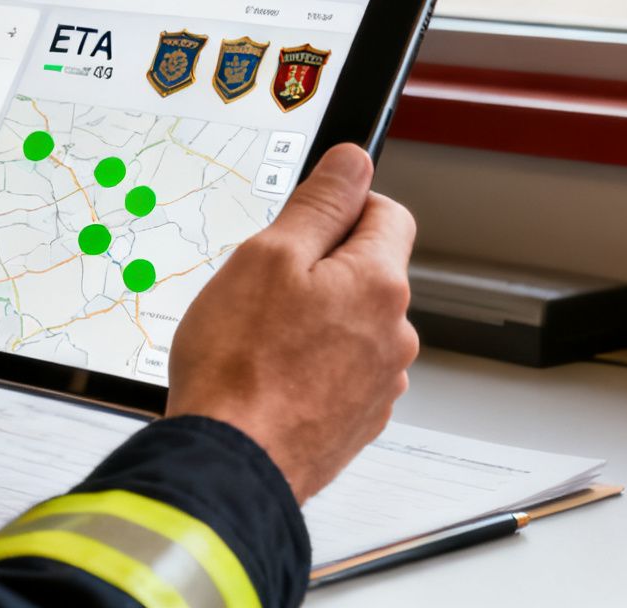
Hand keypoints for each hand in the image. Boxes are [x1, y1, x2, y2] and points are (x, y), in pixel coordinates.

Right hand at [165, 144, 418, 502]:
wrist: (232, 464)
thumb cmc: (241, 365)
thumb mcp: (268, 256)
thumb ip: (319, 203)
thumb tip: (354, 161)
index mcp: (380, 284)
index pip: (386, 211)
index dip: (341, 204)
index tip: (303, 218)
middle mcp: (395, 335)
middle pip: (366, 271)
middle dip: (320, 267)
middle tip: (261, 284)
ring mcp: (379, 384)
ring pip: (350, 324)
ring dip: (314, 320)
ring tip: (256, 338)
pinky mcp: (356, 421)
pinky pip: (338, 371)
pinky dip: (308, 366)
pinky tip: (265, 376)